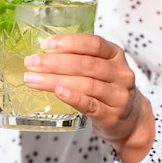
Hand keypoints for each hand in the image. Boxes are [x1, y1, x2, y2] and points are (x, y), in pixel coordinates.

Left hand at [23, 33, 154, 162]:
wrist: (130, 120)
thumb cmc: (106, 88)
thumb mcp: (100, 68)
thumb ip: (78, 58)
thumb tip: (41, 53)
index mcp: (115, 55)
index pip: (94, 43)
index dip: (69, 42)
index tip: (46, 45)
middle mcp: (120, 73)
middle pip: (86, 64)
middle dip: (55, 62)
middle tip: (31, 63)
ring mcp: (118, 95)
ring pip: (85, 84)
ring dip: (55, 80)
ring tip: (32, 79)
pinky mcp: (112, 115)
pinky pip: (91, 104)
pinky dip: (73, 97)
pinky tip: (58, 92)